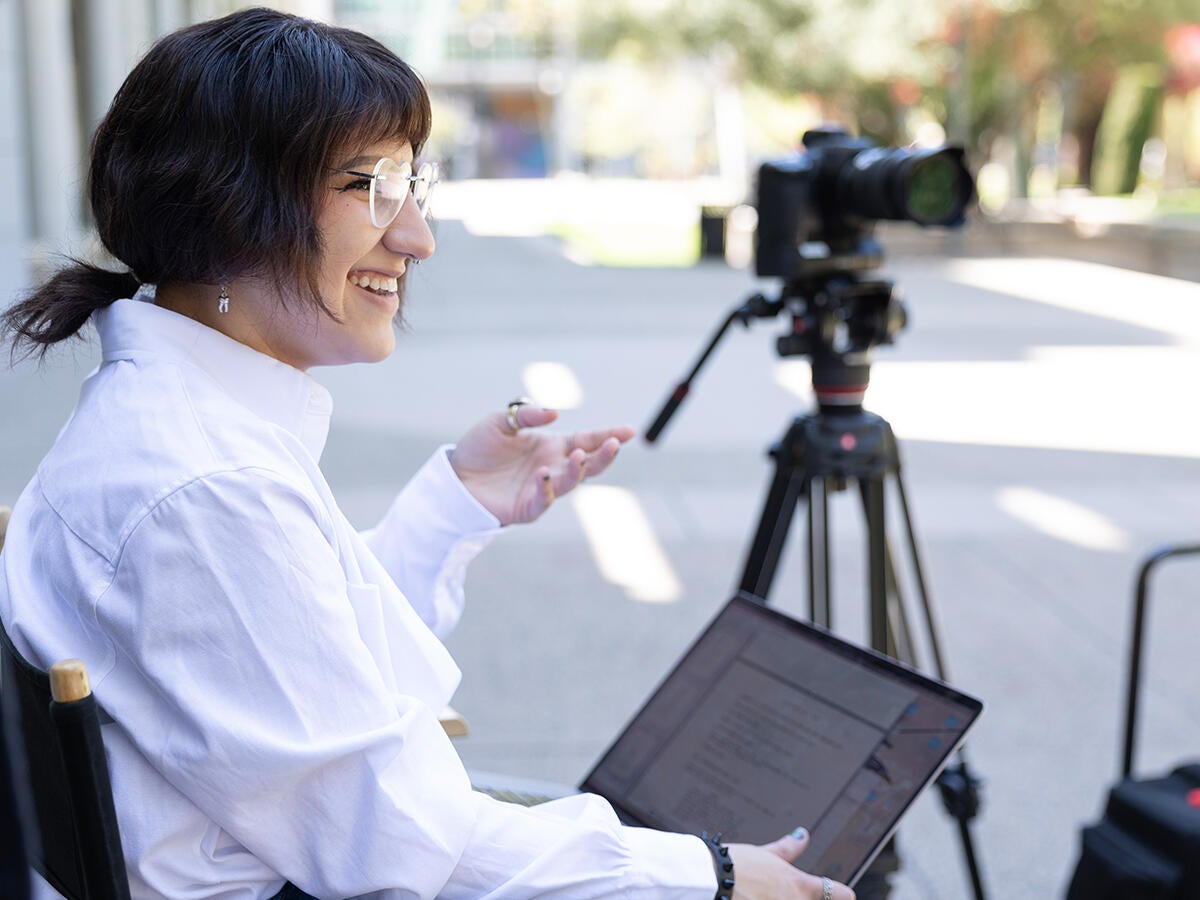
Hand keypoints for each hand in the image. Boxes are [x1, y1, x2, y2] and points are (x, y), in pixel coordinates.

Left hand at [449, 403, 634, 525]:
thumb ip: (527, 416)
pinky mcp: (528, 507)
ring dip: (578, 469)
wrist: (454, 477)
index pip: (587, 439)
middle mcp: (553, 467)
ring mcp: (543, 488)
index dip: (608, 435)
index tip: (629, 430)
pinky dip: (547, 488)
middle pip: (588, 463)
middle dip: (604, 455)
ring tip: (579, 456)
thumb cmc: (479, 448)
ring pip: (571, 482)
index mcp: (552, 445)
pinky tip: (544, 474)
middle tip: (614, 443)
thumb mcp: (501, 422)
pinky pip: (544, 500)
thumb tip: (555, 414)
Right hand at [728, 830, 854, 899]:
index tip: (846, 894)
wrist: (712, 880)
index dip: (842, 893)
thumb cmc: (736, 865)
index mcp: (800, 885)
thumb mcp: (765, 853)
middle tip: (779, 890)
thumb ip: (788, 848)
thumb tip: (803, 835)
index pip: (836, 892)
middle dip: (804, 898)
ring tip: (763, 894)